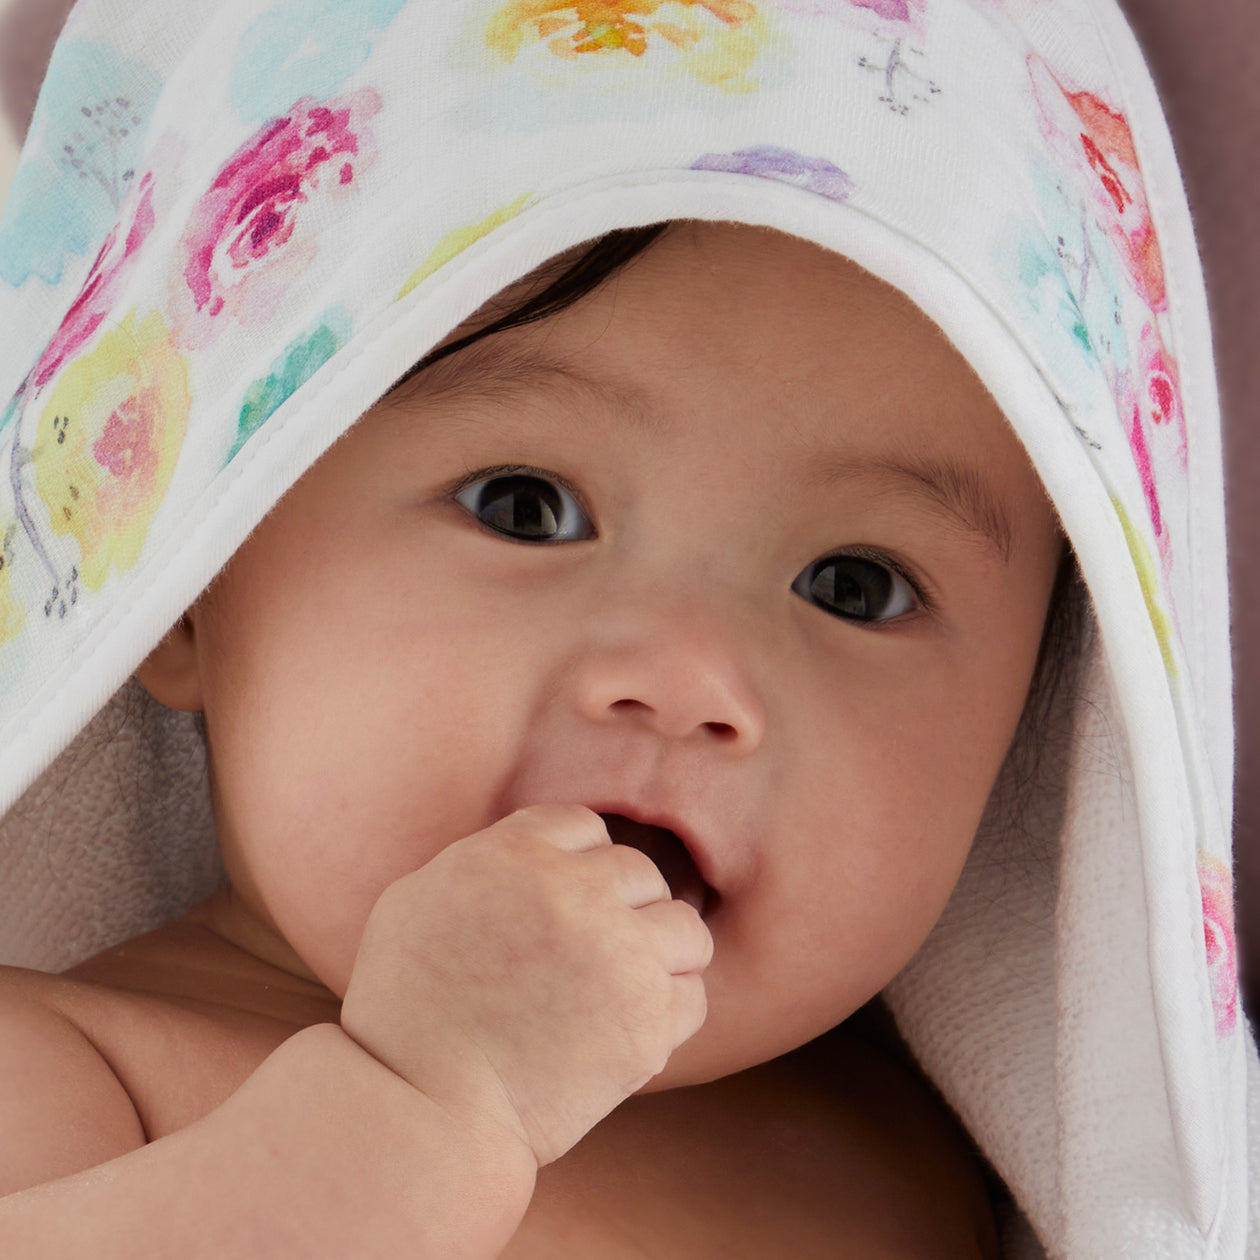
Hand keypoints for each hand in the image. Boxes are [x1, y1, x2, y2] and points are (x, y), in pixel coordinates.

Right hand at [339, 804, 712, 1165]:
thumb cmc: (404, 1010)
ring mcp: (618, 954)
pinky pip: (693, 996)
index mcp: (514, 853)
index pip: (585, 827)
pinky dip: (668, 1012)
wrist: (419, 1109)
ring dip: (661, 954)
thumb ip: (484, 859)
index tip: (561, 907)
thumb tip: (534, 853)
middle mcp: (573, 892)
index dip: (577, 866)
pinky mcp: (646, 1020)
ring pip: (685, 928)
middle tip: (589, 958)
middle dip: (620, 910)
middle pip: (640, 873)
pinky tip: (626, 1030)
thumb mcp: (416, 899)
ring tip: (623, 989)